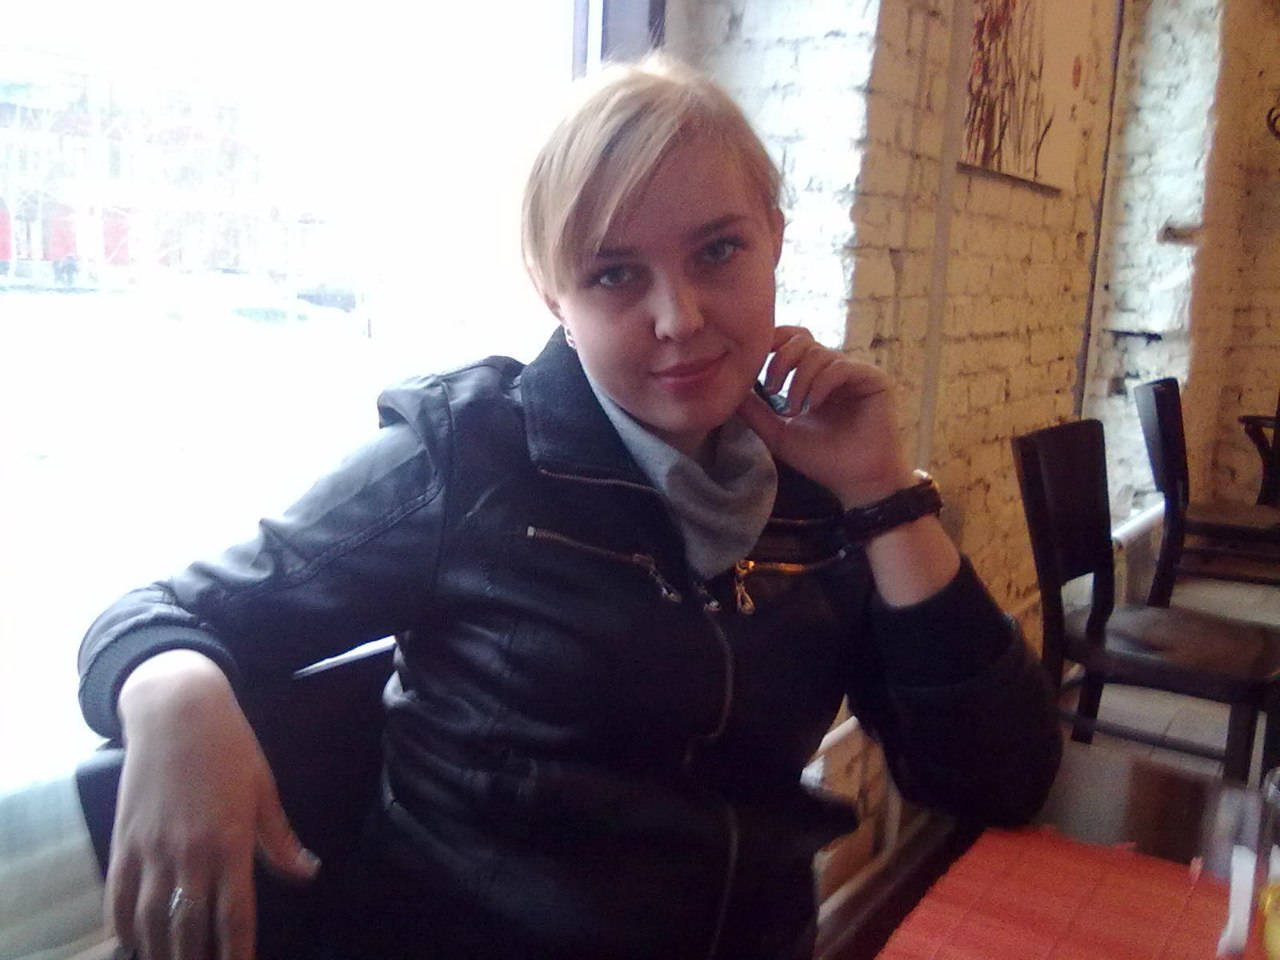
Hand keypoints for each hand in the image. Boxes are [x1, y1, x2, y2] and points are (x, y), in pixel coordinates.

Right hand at [108, 650, 318, 959]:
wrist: (177, 710)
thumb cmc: (229, 747)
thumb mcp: (264, 789)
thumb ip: (280, 839)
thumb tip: (308, 873)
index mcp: (230, 842)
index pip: (235, 915)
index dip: (237, 953)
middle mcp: (189, 852)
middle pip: (190, 928)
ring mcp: (151, 849)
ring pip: (152, 921)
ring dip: (161, 952)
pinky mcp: (124, 841)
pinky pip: (118, 898)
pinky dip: (124, 928)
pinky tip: (133, 943)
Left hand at [737, 326, 913, 506]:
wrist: (855, 481)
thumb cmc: (821, 459)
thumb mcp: (778, 432)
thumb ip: (755, 410)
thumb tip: (728, 390)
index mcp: (813, 376)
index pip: (791, 341)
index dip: (772, 342)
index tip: (754, 363)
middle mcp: (834, 368)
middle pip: (801, 338)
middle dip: (780, 360)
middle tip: (772, 389)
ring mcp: (855, 372)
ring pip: (818, 352)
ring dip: (799, 381)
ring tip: (794, 410)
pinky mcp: (873, 379)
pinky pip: (840, 367)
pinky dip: (820, 384)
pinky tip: (813, 405)